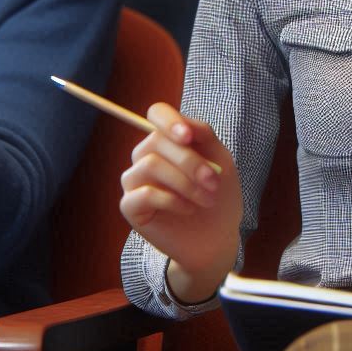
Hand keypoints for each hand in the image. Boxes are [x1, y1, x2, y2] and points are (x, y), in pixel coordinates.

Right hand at [120, 102, 241, 299]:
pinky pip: (144, 194)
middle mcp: (147, 156)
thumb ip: (203, 135)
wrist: (217, 236)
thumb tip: (183, 125)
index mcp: (169, 140)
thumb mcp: (221, 159)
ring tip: (207, 198)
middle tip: (214, 181)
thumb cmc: (219, 194)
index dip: (169, 121)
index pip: (157, 114)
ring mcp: (136, 181)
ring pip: (150, 164)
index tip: (188, 137)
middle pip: (156, 141)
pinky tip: (188, 210)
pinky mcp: (130, 207)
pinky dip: (171, 200)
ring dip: (185, 182)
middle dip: (190, 161)